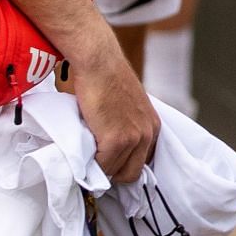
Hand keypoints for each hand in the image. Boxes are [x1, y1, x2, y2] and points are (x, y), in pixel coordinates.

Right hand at [66, 25, 159, 182]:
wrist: (99, 62)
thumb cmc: (106, 77)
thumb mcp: (127, 104)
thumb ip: (126, 123)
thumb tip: (110, 140)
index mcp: (152, 126)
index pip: (142, 162)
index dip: (123, 164)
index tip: (109, 163)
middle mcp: (148, 133)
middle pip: (132, 173)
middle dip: (113, 171)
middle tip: (95, 161)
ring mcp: (134, 138)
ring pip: (116, 172)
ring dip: (99, 166)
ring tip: (87, 151)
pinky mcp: (117, 140)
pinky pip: (102, 166)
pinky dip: (91, 164)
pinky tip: (83, 150)